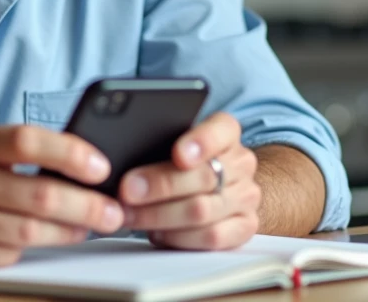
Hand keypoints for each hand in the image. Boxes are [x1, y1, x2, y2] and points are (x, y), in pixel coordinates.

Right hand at [0, 125, 125, 276]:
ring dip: (69, 232)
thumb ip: (15, 153)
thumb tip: (81, 165)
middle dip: (85, 206)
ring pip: (29, 232)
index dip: (69, 151)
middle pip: (38, 195)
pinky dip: (33, 249)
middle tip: (113, 211)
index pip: (26, 140)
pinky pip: (8, 254)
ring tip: (90, 227)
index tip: (100, 166)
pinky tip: (47, 242)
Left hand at [119, 112, 260, 249]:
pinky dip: (179, 237)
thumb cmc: (186, 162)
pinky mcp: (245, 227)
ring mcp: (246, 196)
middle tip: (128, 191)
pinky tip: (157, 232)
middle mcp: (241, 163)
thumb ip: (156, 144)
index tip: (178, 155)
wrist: (221, 187)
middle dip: (160, 186)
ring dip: (159, 216)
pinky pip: (212, 237)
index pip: (222, 130)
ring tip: (130, 215)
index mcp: (226, 132)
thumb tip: (121, 156)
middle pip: (204, 177)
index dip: (201, 142)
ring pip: (202, 210)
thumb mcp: (172, 142)